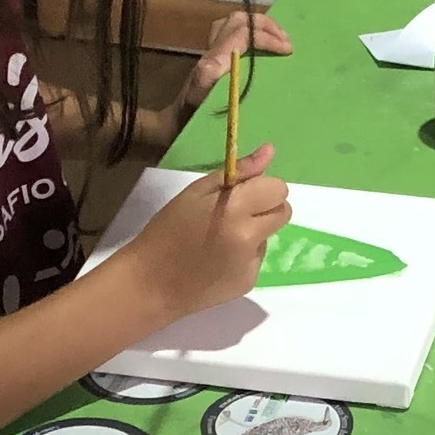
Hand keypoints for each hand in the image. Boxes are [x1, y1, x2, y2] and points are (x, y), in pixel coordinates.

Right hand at [123, 147, 288, 322]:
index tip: (243, 193)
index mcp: (236, 209)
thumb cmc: (167, 230)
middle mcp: (250, 237)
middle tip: (236, 213)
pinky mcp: (248, 283)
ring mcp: (251, 264)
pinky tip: (216, 260)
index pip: (279, 189)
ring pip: (268, 236)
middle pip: (283, 212)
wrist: (150, 284)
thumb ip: (239, 172)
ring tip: (217, 240)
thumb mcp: (196, 192)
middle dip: (266, 208)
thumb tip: (269, 151)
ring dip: (252, 232)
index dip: (262, 188)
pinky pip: (255, 259)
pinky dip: (242, 256)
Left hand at [181, 10, 292, 112]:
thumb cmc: (189, 120)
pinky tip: (262, 46)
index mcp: (212, 61)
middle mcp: (211, 51)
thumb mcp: (198, 103)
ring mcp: (211, 52)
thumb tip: (217, 62)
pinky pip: (231, 33)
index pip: (242, 34)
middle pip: (238, 20)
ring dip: (258, 26)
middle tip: (286, 41)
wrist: (173, 124)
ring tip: (278, 38)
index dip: (267, 37)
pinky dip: (250, 32)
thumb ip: (205, 82)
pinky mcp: (214, 58)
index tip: (288, 50)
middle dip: (265, 25)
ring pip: (233, 23)